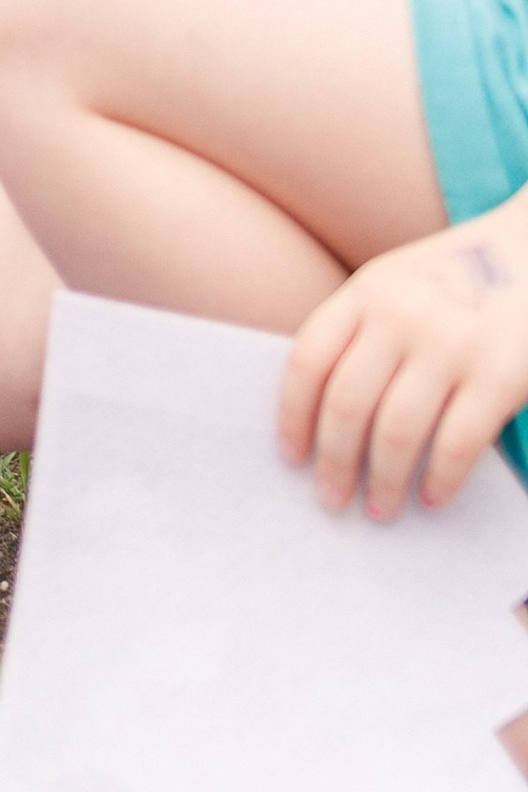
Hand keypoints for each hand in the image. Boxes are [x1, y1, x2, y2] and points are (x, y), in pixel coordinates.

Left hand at [279, 207, 527, 515]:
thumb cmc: (458, 282)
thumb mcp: (398, 284)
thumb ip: (361, 333)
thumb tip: (320, 421)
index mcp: (367, 292)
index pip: (309, 360)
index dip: (292, 416)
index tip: (291, 457)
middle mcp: (403, 316)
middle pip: (347, 404)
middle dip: (334, 463)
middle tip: (332, 501)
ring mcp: (452, 345)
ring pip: (397, 432)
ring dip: (383, 482)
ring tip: (380, 509)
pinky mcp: (500, 375)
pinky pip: (457, 444)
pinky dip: (440, 480)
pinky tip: (432, 499)